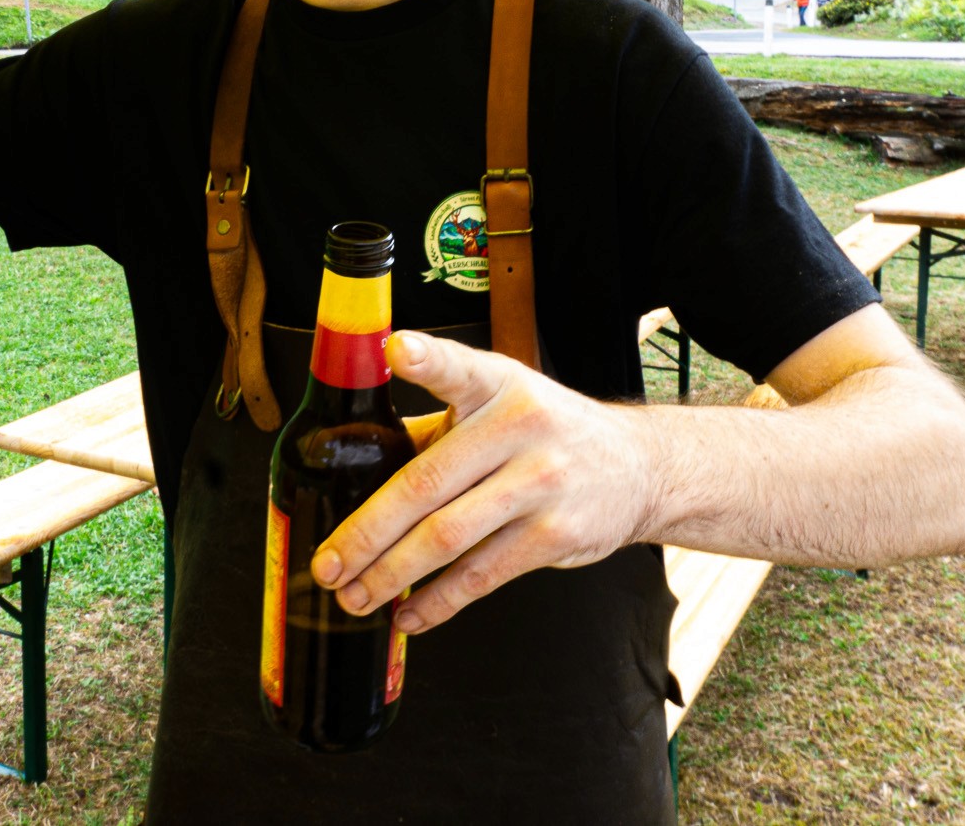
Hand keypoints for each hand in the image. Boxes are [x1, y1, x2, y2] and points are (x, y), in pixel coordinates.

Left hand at [310, 331, 657, 634]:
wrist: (638, 468)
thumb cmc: (548, 434)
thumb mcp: (502, 404)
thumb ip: (438, 424)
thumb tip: (356, 459)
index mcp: (498, 386)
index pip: (459, 368)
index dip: (427, 359)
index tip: (394, 349)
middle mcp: (520, 429)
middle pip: (426, 484)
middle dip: (367, 532)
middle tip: (327, 564)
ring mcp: (540, 484)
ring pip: (447, 538)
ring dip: (392, 576)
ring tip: (356, 596)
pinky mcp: (555, 535)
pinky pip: (482, 576)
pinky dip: (438, 602)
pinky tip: (408, 615)